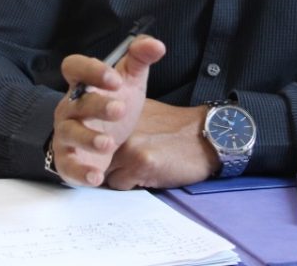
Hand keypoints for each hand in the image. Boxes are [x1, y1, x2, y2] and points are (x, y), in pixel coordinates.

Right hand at [49, 36, 165, 186]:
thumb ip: (141, 58)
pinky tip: (97, 176)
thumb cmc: (115, 105)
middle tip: (121, 109)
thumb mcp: (131, 81)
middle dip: (97, 106)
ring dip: (88, 138)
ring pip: (69, 133)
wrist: (109, 141)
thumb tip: (156, 44)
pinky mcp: (68, 161)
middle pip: (76, 103)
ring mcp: (66, 134)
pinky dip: (81, 173)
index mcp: (82, 84)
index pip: (74, 67)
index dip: (91, 70)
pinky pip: (68, 167)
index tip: (115, 78)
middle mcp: (69, 108)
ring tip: (109, 142)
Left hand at [104, 99, 218, 189]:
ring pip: (104, 173)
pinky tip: (150, 172)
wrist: (206, 135)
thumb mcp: (144, 113)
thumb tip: (97, 142)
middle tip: (128, 161)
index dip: (97, 149)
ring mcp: (129, 145)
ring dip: (119, 175)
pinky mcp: (140, 163)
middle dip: (104, 163)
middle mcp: (119, 125)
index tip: (105, 153)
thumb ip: (119, 124)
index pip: (90, 136)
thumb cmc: (176, 127)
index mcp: (119, 112)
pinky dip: (131, 184)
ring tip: (142, 166)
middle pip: (94, 156)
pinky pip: (120, 185)